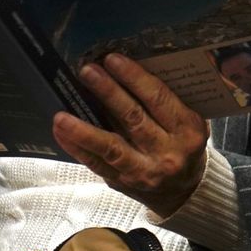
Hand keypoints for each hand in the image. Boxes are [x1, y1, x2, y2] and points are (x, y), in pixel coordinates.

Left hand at [52, 53, 208, 215]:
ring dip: (83, 129)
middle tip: (87, 72)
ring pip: (111, 147)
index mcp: (187, 130)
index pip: (158, 98)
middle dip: (108, 92)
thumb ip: (166, 103)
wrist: (186, 191)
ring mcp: (144, 171)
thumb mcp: (189, 122)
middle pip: (133, 118)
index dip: (134, 77)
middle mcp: (168, 152)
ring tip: (62, 114)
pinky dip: (78, 147)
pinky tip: (61, 132)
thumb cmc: (185, 145)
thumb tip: (124, 74)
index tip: (113, 59)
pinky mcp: (124, 183)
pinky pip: (97, 164)